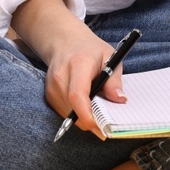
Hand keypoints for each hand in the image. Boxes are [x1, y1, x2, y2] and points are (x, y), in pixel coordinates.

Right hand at [41, 22, 127, 138]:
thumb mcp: (110, 57)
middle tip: (107, 127)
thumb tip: (120, 100)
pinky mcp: (49, 95)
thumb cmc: (90, 50)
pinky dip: (77, 114)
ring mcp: (52, 87)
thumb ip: (114, 80)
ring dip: (84, 118)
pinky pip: (64, 113)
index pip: (77, 95)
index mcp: (78, 64)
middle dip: (91, 122)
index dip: (88, 115)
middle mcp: (60, 76)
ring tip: (98, 111)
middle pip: (73, 109)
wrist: (65, 41)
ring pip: (69, 114)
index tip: (102, 128)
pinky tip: (86, 105)